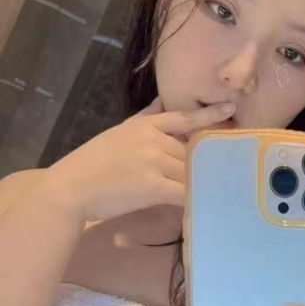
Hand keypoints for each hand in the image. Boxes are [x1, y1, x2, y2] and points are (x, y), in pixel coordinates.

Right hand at [42, 96, 234, 221]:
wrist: (71, 187)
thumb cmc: (93, 162)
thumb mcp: (120, 132)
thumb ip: (146, 117)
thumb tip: (162, 102)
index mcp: (145, 126)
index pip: (184, 117)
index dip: (210, 114)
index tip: (232, 108)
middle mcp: (153, 140)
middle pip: (191, 152)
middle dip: (203, 164)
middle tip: (220, 172)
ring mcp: (154, 162)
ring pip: (190, 172)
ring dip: (201, 182)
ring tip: (214, 191)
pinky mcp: (153, 186)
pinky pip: (184, 192)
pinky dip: (195, 198)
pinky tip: (203, 204)